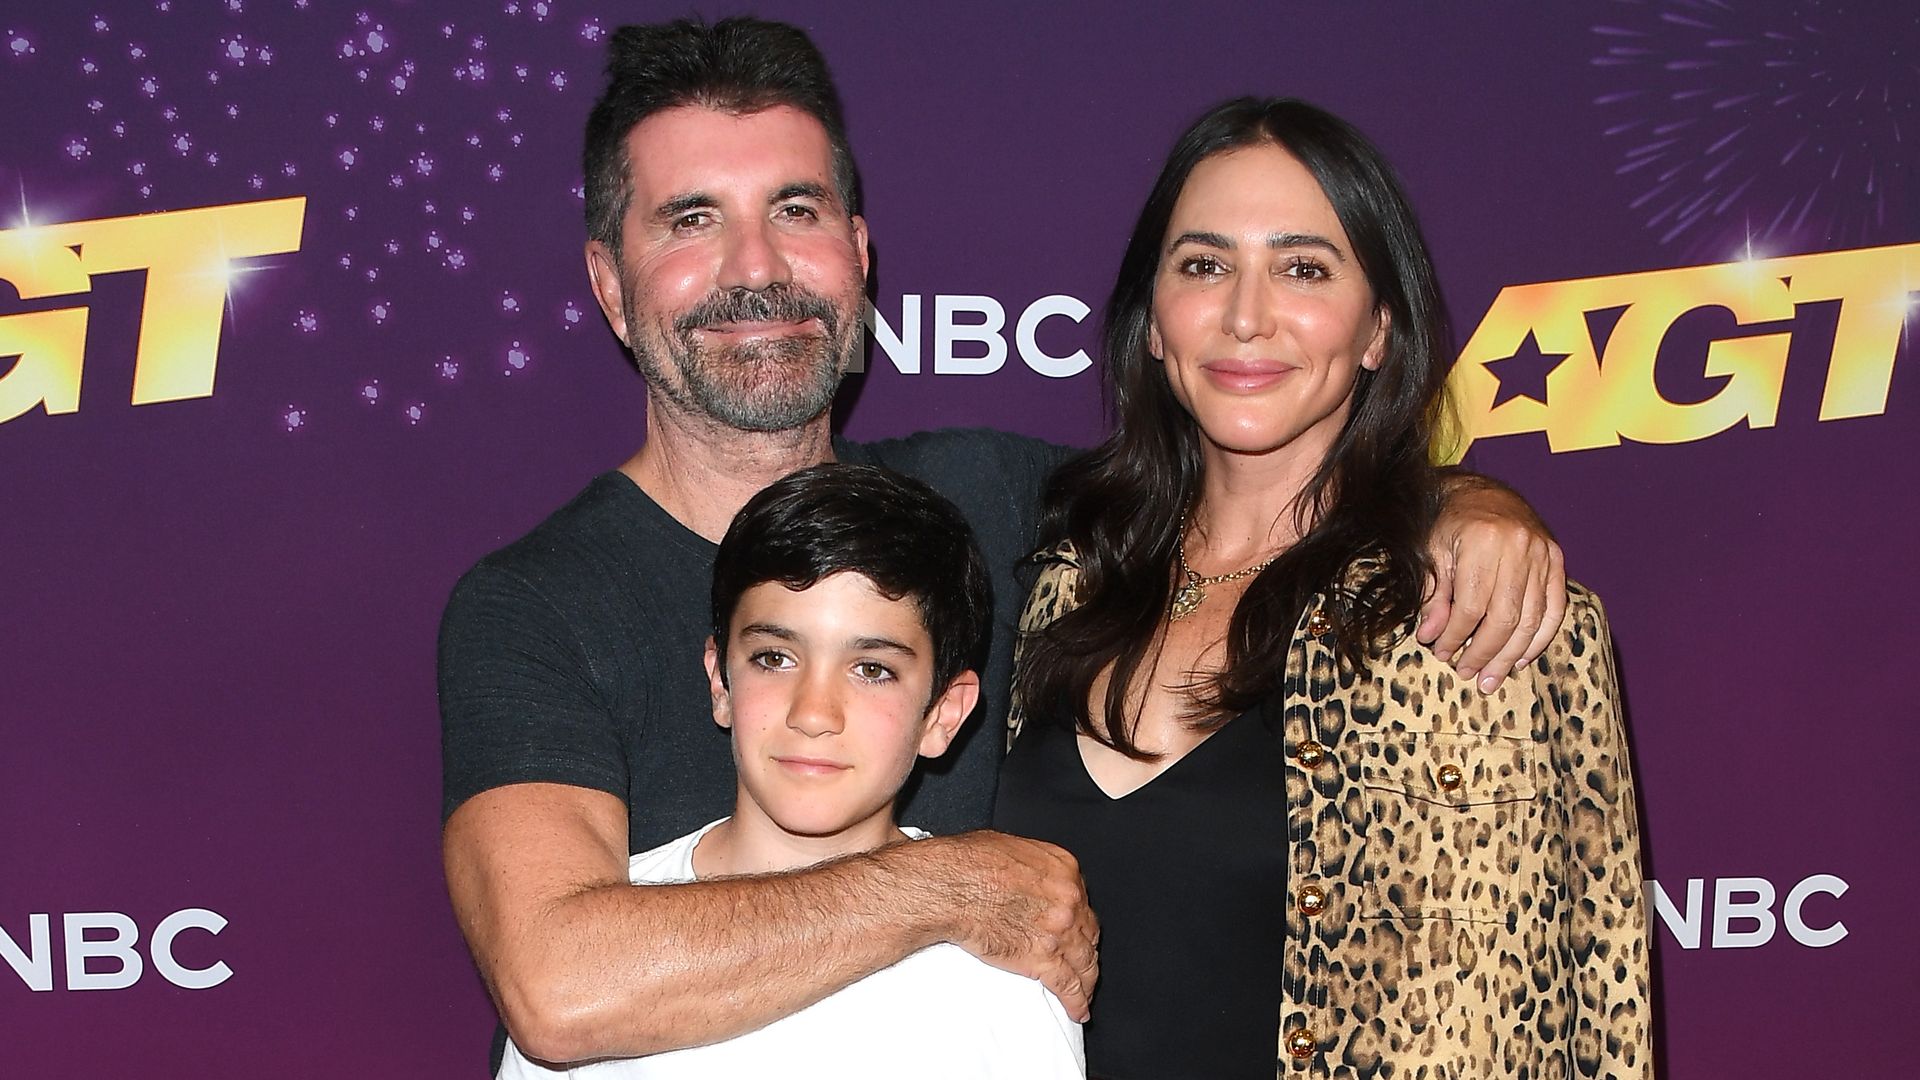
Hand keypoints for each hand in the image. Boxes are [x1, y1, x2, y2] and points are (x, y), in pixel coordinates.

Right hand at [916, 831, 1098, 1019]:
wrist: (951, 888)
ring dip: (1087, 980)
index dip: (1079, 918)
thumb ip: (1031, 866)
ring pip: (1085, 962)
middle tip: (1081, 959)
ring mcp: (1059, 932)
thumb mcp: (1009, 847)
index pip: (1082, 900)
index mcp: (1063, 870)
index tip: (1075, 929)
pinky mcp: (1043, 960)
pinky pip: (1068, 985)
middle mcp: (1068, 900)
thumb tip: (1027, 876)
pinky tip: (1077, 1008)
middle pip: (1088, 932)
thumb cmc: (968, 864)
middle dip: (1085, 947)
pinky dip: (1076, 1000)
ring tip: (1085, 992)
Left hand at [1417, 475, 1565, 692]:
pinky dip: (1540, 638)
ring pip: (1531, 618)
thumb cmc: (1451, 523)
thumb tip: (1430, 636)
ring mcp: (1543, 554)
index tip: (1442, 653)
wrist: (1484, 492)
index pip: (1471, 606)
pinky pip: (1554, 609)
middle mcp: (1519, 547)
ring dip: (1511, 655)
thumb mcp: (1431, 553)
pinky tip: (1521, 658)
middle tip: (1468, 674)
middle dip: (1484, 653)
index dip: (1455, 636)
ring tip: (1492, 678)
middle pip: (1505, 617)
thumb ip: (1433, 595)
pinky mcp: (1557, 561)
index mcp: (1483, 541)